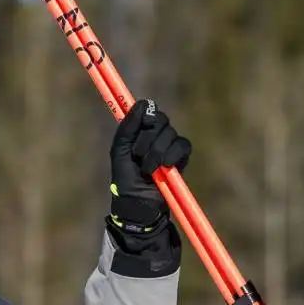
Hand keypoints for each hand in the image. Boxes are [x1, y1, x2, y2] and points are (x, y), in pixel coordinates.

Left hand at [108, 97, 189, 235]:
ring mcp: (169, 145)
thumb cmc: (125, 177)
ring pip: (170, 133)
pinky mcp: (181, 157)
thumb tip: (143, 103)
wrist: (137, 201)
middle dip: (147, 138)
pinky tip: (164, 167)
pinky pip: (183, 145)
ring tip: (148, 169)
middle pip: (160, 119)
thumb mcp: (120, 150)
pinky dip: (172, 155)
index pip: (148, 109)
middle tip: (138, 156)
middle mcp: (155, 134)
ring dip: (156, 152)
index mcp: (138, 130)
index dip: (146, 115)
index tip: (142, 125)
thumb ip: (128, 127)